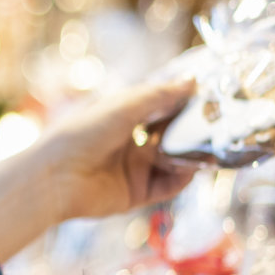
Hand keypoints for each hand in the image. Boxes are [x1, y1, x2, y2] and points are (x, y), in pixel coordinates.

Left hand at [0, 80, 197, 261]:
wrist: (54, 178)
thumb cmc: (81, 133)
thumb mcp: (123, 107)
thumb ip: (159, 95)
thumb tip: (193, 81)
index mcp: (120, 116)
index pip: (159, 106)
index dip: (182, 102)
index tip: (210, 96)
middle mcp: (128, 141)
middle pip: (169, 135)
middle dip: (192, 131)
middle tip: (220, 124)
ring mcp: (132, 168)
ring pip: (172, 161)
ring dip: (191, 155)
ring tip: (212, 148)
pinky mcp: (135, 194)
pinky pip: (165, 186)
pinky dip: (181, 179)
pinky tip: (193, 170)